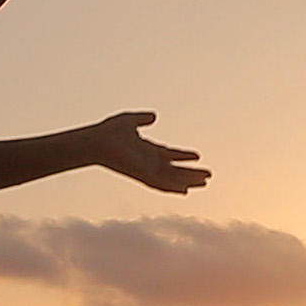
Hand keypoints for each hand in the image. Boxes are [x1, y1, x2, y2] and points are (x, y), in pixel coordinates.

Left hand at [87, 112, 204, 195]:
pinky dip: (174, 188)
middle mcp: (148, 163)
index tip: (198, 156)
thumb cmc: (109, 132)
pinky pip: (162, 185)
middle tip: (208, 175)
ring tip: (205, 181)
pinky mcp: (143, 176)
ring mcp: (146, 171)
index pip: (169, 155)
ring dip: (188, 180)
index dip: (183, 156)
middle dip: (191, 172)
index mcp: (146, 150)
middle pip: (174, 170)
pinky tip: (187, 190)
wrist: (97, 141)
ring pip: (172, 179)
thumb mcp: (130, 120)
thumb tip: (154, 116)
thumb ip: (142, 118)